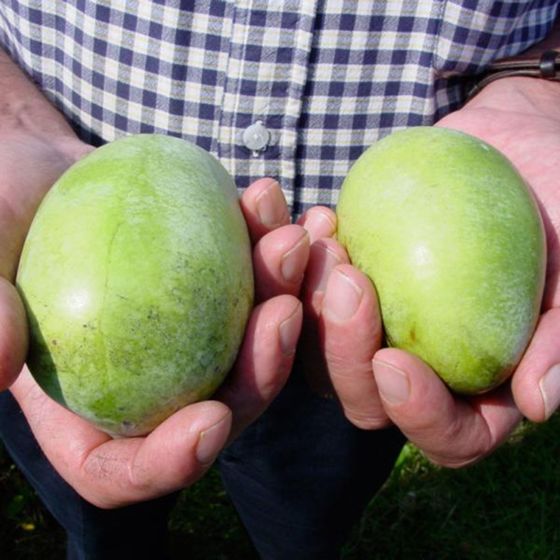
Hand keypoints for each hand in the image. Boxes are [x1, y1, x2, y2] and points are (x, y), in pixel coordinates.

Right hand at [7, 148, 307, 506]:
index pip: (123, 470)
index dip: (171, 463)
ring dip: (284, 298)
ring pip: (254, 347)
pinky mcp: (211, 292)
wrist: (42, 169)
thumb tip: (0, 364)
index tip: (209, 420)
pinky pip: (257, 285)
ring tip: (291, 240)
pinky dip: (275, 251)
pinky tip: (279, 207)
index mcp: (82, 407)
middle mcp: (146, 383)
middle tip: (282, 310)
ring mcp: (186, 338)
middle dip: (261, 372)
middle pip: (218, 408)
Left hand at [299, 77, 559, 466]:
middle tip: (347, 279)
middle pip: (365, 399)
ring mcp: (374, 326)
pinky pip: (302, 290)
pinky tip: (314, 220)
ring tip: (324, 244)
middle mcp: (421, 366)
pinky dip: (295, 262)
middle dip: (344, 353)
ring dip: (308, 308)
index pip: (450, 436)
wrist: (509, 152)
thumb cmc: (559, 203)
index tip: (395, 362)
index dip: (418, 415)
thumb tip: (534, 404)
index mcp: (481, 386)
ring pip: (318, 353)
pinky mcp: (344, 283)